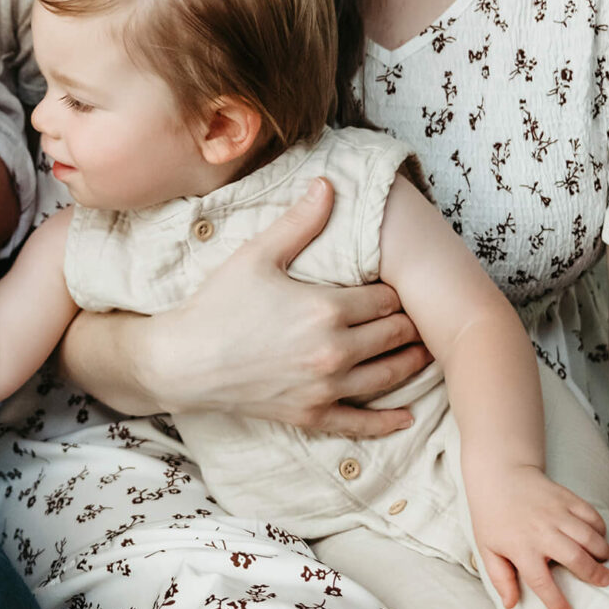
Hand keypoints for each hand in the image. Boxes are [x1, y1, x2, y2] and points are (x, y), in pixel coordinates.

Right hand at [135, 179, 430, 435]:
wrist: (184, 361)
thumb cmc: (218, 305)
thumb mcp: (257, 255)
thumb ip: (299, 222)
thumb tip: (328, 185)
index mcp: (327, 309)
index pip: (385, 298)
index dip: (395, 291)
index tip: (397, 286)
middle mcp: (335, 351)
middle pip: (395, 336)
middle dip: (409, 324)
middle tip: (418, 317)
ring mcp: (326, 387)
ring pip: (389, 376)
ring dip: (411, 363)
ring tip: (424, 353)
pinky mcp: (312, 415)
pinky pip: (361, 424)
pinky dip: (388, 422)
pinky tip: (407, 416)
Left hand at [467, 465, 608, 608]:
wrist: (498, 474)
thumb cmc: (492, 515)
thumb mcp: (487, 548)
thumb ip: (500, 577)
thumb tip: (510, 604)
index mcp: (520, 546)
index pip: (541, 582)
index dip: (556, 602)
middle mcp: (541, 531)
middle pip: (576, 558)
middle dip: (594, 574)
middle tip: (604, 581)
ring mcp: (556, 512)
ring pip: (589, 537)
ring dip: (601, 551)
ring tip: (602, 560)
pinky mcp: (566, 497)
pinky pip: (592, 515)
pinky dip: (601, 528)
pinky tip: (599, 536)